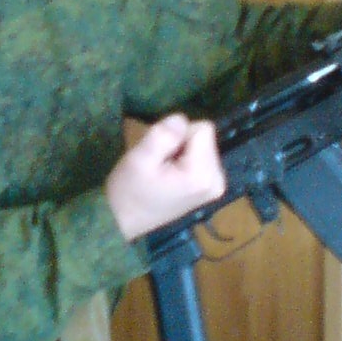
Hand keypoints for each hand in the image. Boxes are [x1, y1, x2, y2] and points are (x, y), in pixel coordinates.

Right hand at [105, 113, 225, 240]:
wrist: (123, 221)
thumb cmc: (129, 191)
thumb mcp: (140, 158)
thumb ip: (163, 135)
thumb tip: (181, 119)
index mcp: (204, 175)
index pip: (202, 128)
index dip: (177, 135)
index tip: (160, 154)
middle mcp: (218, 181)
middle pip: (204, 137)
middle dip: (180, 144)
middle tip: (159, 164)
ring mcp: (216, 186)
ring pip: (201, 145)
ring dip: (180, 152)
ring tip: (163, 171)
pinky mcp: (209, 187)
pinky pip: (200, 156)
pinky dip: (183, 160)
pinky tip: (169, 176)